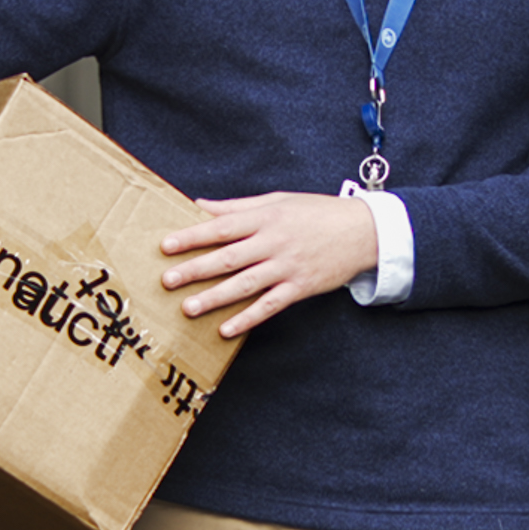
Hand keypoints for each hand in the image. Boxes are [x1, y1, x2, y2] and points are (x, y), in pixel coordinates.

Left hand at [160, 191, 380, 338]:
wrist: (362, 230)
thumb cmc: (317, 212)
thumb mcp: (277, 201)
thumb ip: (237, 206)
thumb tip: (200, 205)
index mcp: (266, 217)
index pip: (222, 226)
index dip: (192, 236)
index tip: (166, 245)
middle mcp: (274, 241)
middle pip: (229, 257)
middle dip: (196, 269)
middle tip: (168, 280)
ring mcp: (288, 266)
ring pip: (245, 284)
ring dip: (215, 297)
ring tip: (189, 308)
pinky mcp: (300, 287)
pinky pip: (270, 305)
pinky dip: (248, 318)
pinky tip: (227, 328)